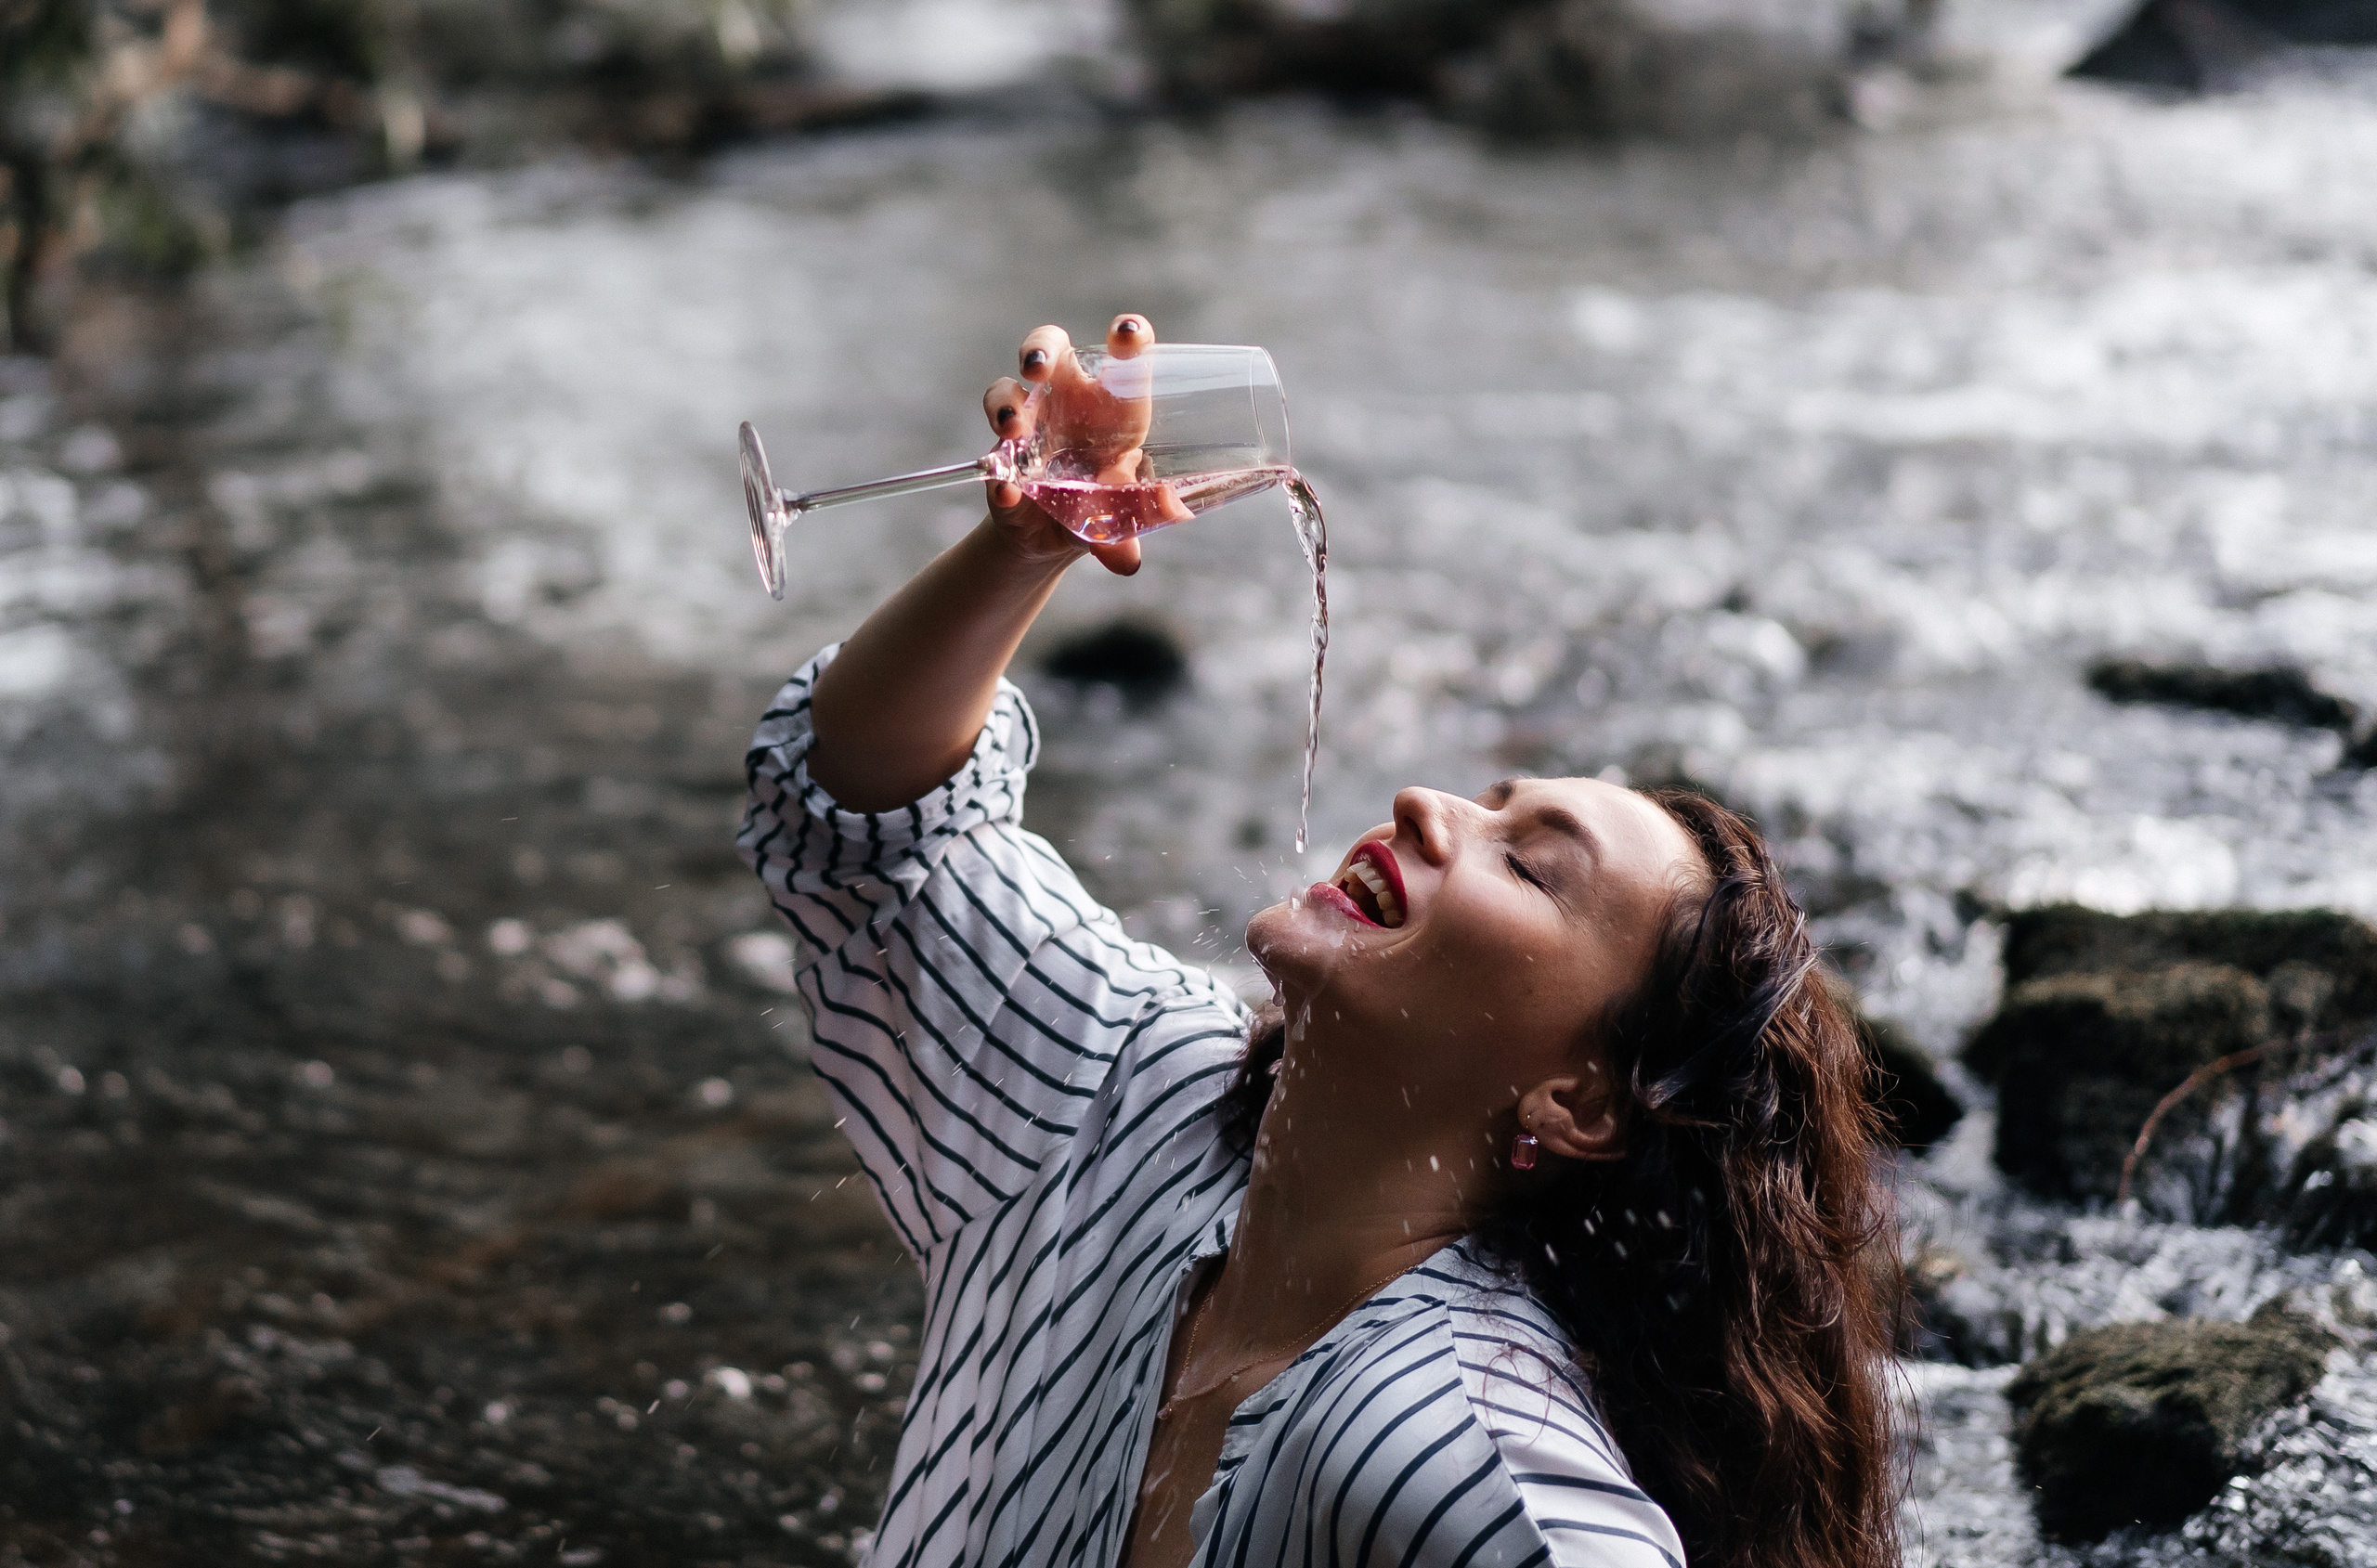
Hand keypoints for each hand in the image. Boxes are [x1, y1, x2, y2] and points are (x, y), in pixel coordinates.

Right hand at [979, 313, 1154, 577]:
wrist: (1057, 542)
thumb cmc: (1104, 505)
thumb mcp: (1134, 509)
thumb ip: (1151, 507)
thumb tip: (1170, 507)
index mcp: (1111, 405)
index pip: (1124, 358)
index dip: (1128, 338)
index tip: (1127, 332)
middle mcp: (1065, 405)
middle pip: (1049, 351)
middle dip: (1039, 349)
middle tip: (1036, 368)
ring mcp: (1027, 430)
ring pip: (1005, 394)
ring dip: (1005, 406)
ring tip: (1014, 430)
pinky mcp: (1003, 467)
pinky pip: (994, 463)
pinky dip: (999, 479)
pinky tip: (1009, 494)